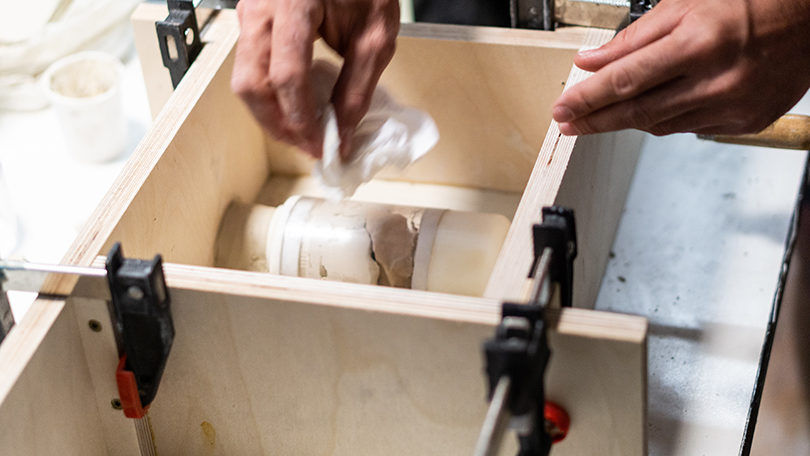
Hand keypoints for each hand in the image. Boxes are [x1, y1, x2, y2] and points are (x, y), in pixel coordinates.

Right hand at [231, 0, 399, 157]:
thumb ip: (357, 88)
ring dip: (271, 116)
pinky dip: (269, 97)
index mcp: (295, 4)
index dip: (302, 119)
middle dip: (280, 125)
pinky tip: (294, 109)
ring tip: (303, 133)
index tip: (322, 146)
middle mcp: (261, 8)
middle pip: (253, 84)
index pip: (287, 76)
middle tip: (310, 147)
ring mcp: (249, 12)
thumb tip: (342, 135)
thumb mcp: (375, 38)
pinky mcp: (250, 21)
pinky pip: (250, 69)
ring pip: (244, 81)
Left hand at [552, 0, 809, 136]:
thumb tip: (592, 61)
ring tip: (608, 112)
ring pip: (661, 124)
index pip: (626, 80)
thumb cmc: (752, 1)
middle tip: (568, 124)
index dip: (588, 99)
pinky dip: (668, 118)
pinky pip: (690, 128)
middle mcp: (716, 80)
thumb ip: (634, 38)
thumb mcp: (686, 4)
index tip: (563, 109)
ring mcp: (733, 106)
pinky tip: (662, 104)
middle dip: (596, 120)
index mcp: (698, 43)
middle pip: (637, 111)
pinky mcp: (745, 122)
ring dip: (630, 119)